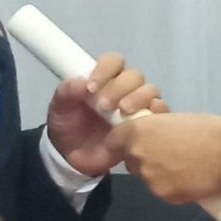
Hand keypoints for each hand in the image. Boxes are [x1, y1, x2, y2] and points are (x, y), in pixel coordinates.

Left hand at [45, 53, 166, 176]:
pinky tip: (148, 116)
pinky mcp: (146, 125)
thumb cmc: (67, 127)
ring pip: (150, 91)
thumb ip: (66, 92)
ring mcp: (136, 107)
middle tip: (104, 105)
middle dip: (120, 87)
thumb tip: (82, 81)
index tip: (91, 88)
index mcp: (103, 79)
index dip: (106, 69)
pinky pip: (161, 112)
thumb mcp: (58, 108)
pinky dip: (159, 110)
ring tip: (124, 111)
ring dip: (139, 97)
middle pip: (134, 76)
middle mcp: (123, 89)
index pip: (113, 61)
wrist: (73, 159)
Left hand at [105, 112, 220, 204]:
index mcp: (139, 131)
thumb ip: (156, 130)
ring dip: (158, 173)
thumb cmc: (208, 129)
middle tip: (167, 154)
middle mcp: (138, 155)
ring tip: (184, 166)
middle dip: (143, 158)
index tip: (136, 144)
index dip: (123, 142)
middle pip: (130, 160)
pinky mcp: (163, 195)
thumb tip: (153, 136)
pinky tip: (189, 178)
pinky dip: (172, 186)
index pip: (113, 141)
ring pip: (147, 176)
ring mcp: (149, 178)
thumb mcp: (175, 120)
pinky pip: (162, 190)